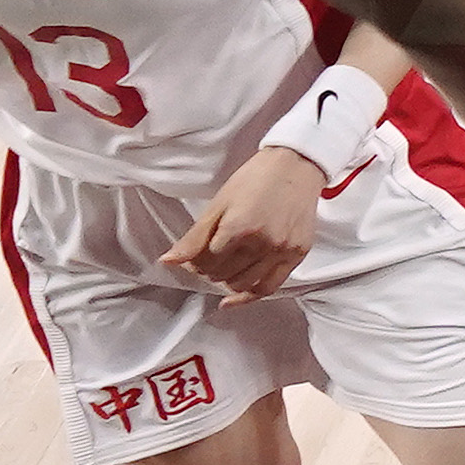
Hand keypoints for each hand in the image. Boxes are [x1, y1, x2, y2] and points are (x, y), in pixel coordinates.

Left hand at [166, 147, 326, 296]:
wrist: (296, 165)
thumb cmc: (256, 179)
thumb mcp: (219, 203)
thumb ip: (194, 237)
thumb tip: (168, 261)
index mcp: (237, 227)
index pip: (205, 262)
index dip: (196, 261)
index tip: (197, 254)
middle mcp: (261, 243)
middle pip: (222, 275)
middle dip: (210, 269)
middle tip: (210, 257)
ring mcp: (280, 251)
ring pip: (243, 284)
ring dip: (227, 280)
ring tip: (225, 267)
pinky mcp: (296, 254)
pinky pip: (269, 287)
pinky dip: (248, 297)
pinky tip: (233, 298)